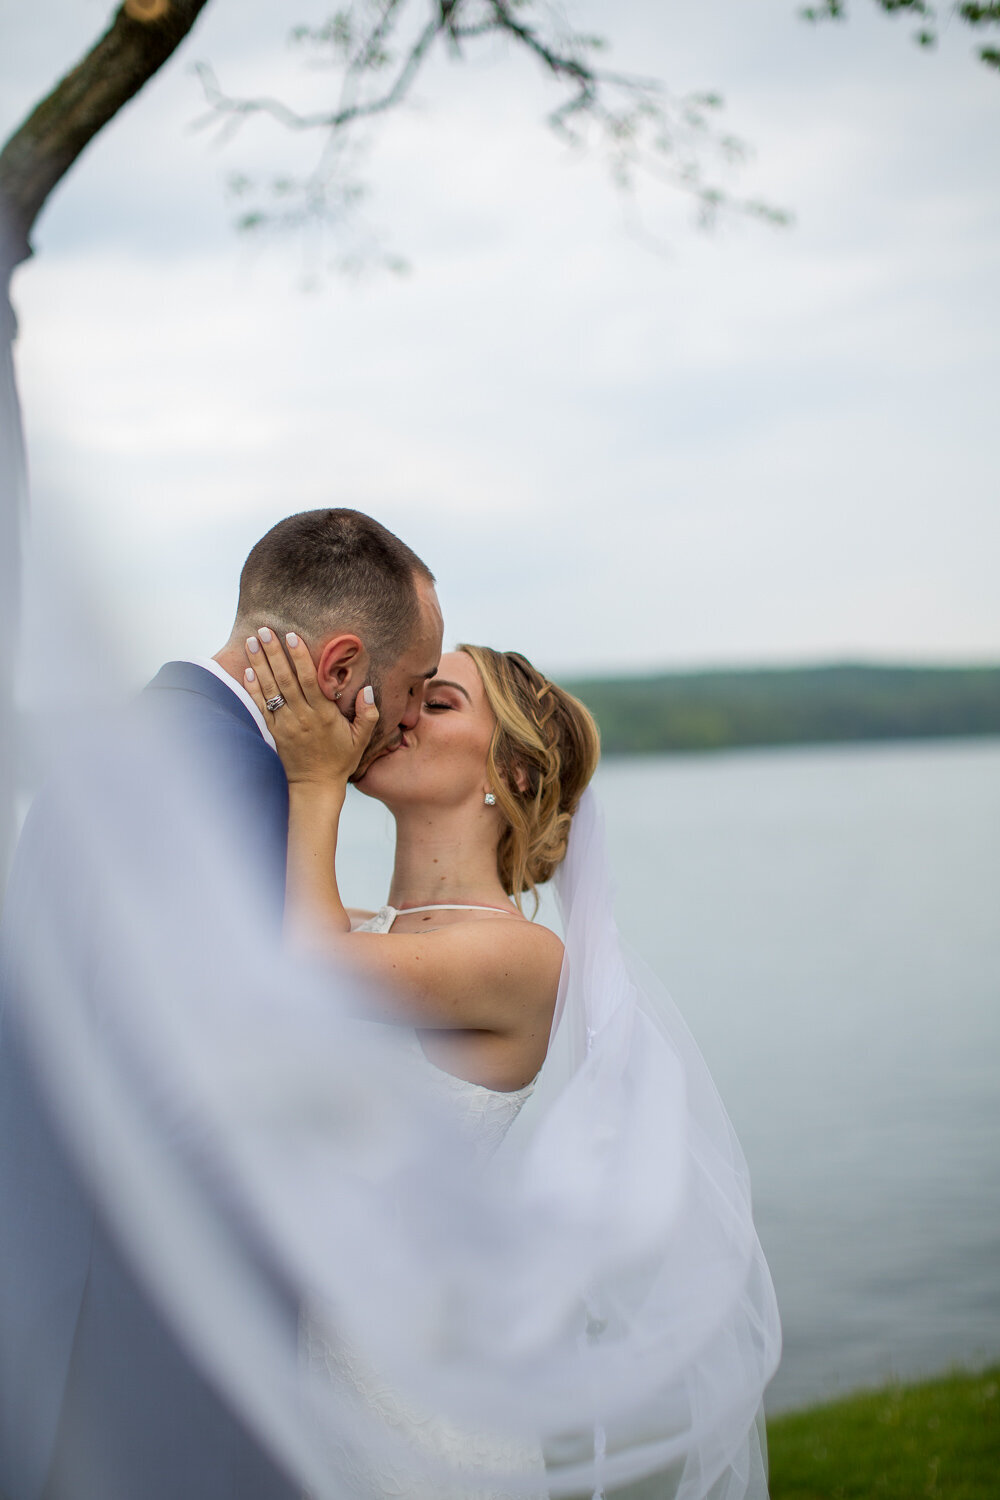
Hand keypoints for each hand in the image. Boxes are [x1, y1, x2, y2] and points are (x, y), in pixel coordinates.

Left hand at [243, 628, 378, 786]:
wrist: (314, 786)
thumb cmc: (340, 760)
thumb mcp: (361, 739)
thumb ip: (368, 713)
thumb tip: (368, 689)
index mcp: (323, 715)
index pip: (309, 680)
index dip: (299, 657)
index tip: (291, 636)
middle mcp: (302, 717)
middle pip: (285, 679)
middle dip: (274, 653)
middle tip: (264, 630)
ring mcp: (285, 724)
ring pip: (270, 689)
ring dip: (259, 664)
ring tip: (251, 642)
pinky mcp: (273, 731)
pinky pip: (261, 706)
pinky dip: (253, 688)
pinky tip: (247, 670)